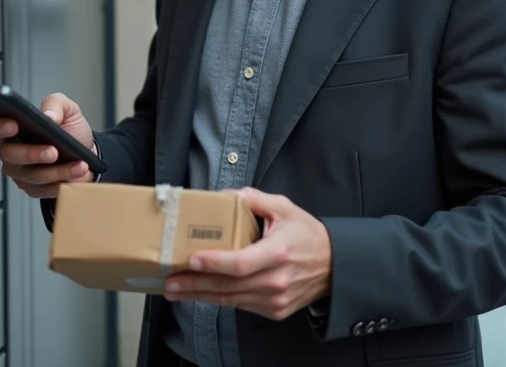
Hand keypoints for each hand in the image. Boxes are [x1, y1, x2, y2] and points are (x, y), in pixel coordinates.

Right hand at [0, 93, 96, 198]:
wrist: (86, 152)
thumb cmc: (70, 130)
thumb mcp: (67, 109)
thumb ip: (56, 104)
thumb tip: (48, 115)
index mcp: (10, 127)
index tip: (14, 125)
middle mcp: (10, 151)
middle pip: (9, 155)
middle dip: (32, 153)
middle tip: (53, 151)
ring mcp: (19, 172)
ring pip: (31, 175)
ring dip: (56, 171)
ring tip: (77, 165)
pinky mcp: (31, 188)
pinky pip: (42, 189)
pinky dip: (61, 183)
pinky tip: (75, 176)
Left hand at [162, 188, 331, 320]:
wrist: (334, 265)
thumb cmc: (308, 236)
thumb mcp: (284, 208)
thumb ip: (254, 199)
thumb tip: (225, 195)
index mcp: (278, 252)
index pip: (241, 263)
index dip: (215, 263)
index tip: (193, 260)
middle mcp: (276, 280)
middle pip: (228, 286)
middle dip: (195, 284)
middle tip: (170, 280)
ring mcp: (275, 299)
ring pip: (230, 299)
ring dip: (201, 295)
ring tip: (177, 289)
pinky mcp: (274, 310)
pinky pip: (240, 305)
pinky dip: (220, 299)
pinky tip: (202, 293)